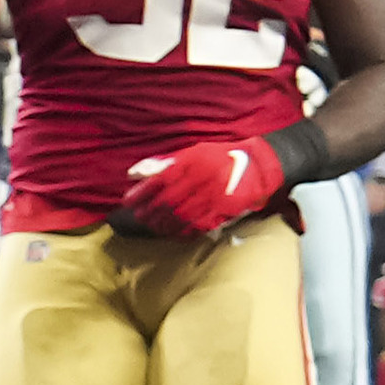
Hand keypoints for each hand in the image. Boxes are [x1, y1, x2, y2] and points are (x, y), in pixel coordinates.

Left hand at [111, 134, 288, 238]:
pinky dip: (182, 231)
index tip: (128, 201)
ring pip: (180, 216)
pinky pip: (198, 225)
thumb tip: (134, 172)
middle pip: (167, 201)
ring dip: (162, 223)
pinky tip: (172, 232)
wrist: (257, 166)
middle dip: (149, 211)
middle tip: (138, 217)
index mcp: (192, 161)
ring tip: (152, 225)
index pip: (159, 179)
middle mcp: (201, 179)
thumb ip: (165, 162)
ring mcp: (212, 197)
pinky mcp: (223, 211)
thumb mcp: (193, 151)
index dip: (141, 192)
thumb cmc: (221, 157)